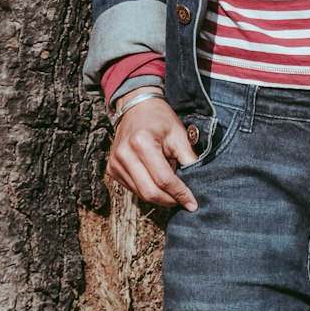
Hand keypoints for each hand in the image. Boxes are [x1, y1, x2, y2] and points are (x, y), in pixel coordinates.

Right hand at [106, 94, 199, 210]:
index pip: (163, 179)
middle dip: (170, 200)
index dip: (180, 194)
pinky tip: (156, 178)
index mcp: (142, 143)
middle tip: (184, 201)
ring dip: (159, 195)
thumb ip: (189, 159)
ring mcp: (115, 163)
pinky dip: (148, 189)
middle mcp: (124, 154)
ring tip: (170, 182)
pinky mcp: (111, 169)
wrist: (137, 107)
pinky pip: (133, 189)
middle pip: (149, 192)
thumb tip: (197, 184)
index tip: (193, 204)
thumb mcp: (179, 134)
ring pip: (141, 193)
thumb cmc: (160, 119)